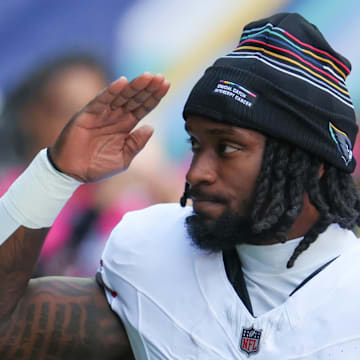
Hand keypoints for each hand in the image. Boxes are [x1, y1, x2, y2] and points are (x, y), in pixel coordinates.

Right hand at [49, 73, 169, 181]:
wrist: (74, 173)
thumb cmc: (98, 166)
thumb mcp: (123, 158)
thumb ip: (136, 143)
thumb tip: (151, 128)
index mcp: (126, 125)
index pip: (143, 107)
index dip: (154, 96)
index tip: (166, 85)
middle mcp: (116, 117)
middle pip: (135, 98)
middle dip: (148, 88)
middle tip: (160, 78)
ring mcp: (102, 114)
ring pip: (121, 96)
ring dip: (134, 86)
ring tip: (148, 77)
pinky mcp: (88, 114)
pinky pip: (101, 100)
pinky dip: (111, 91)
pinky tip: (122, 82)